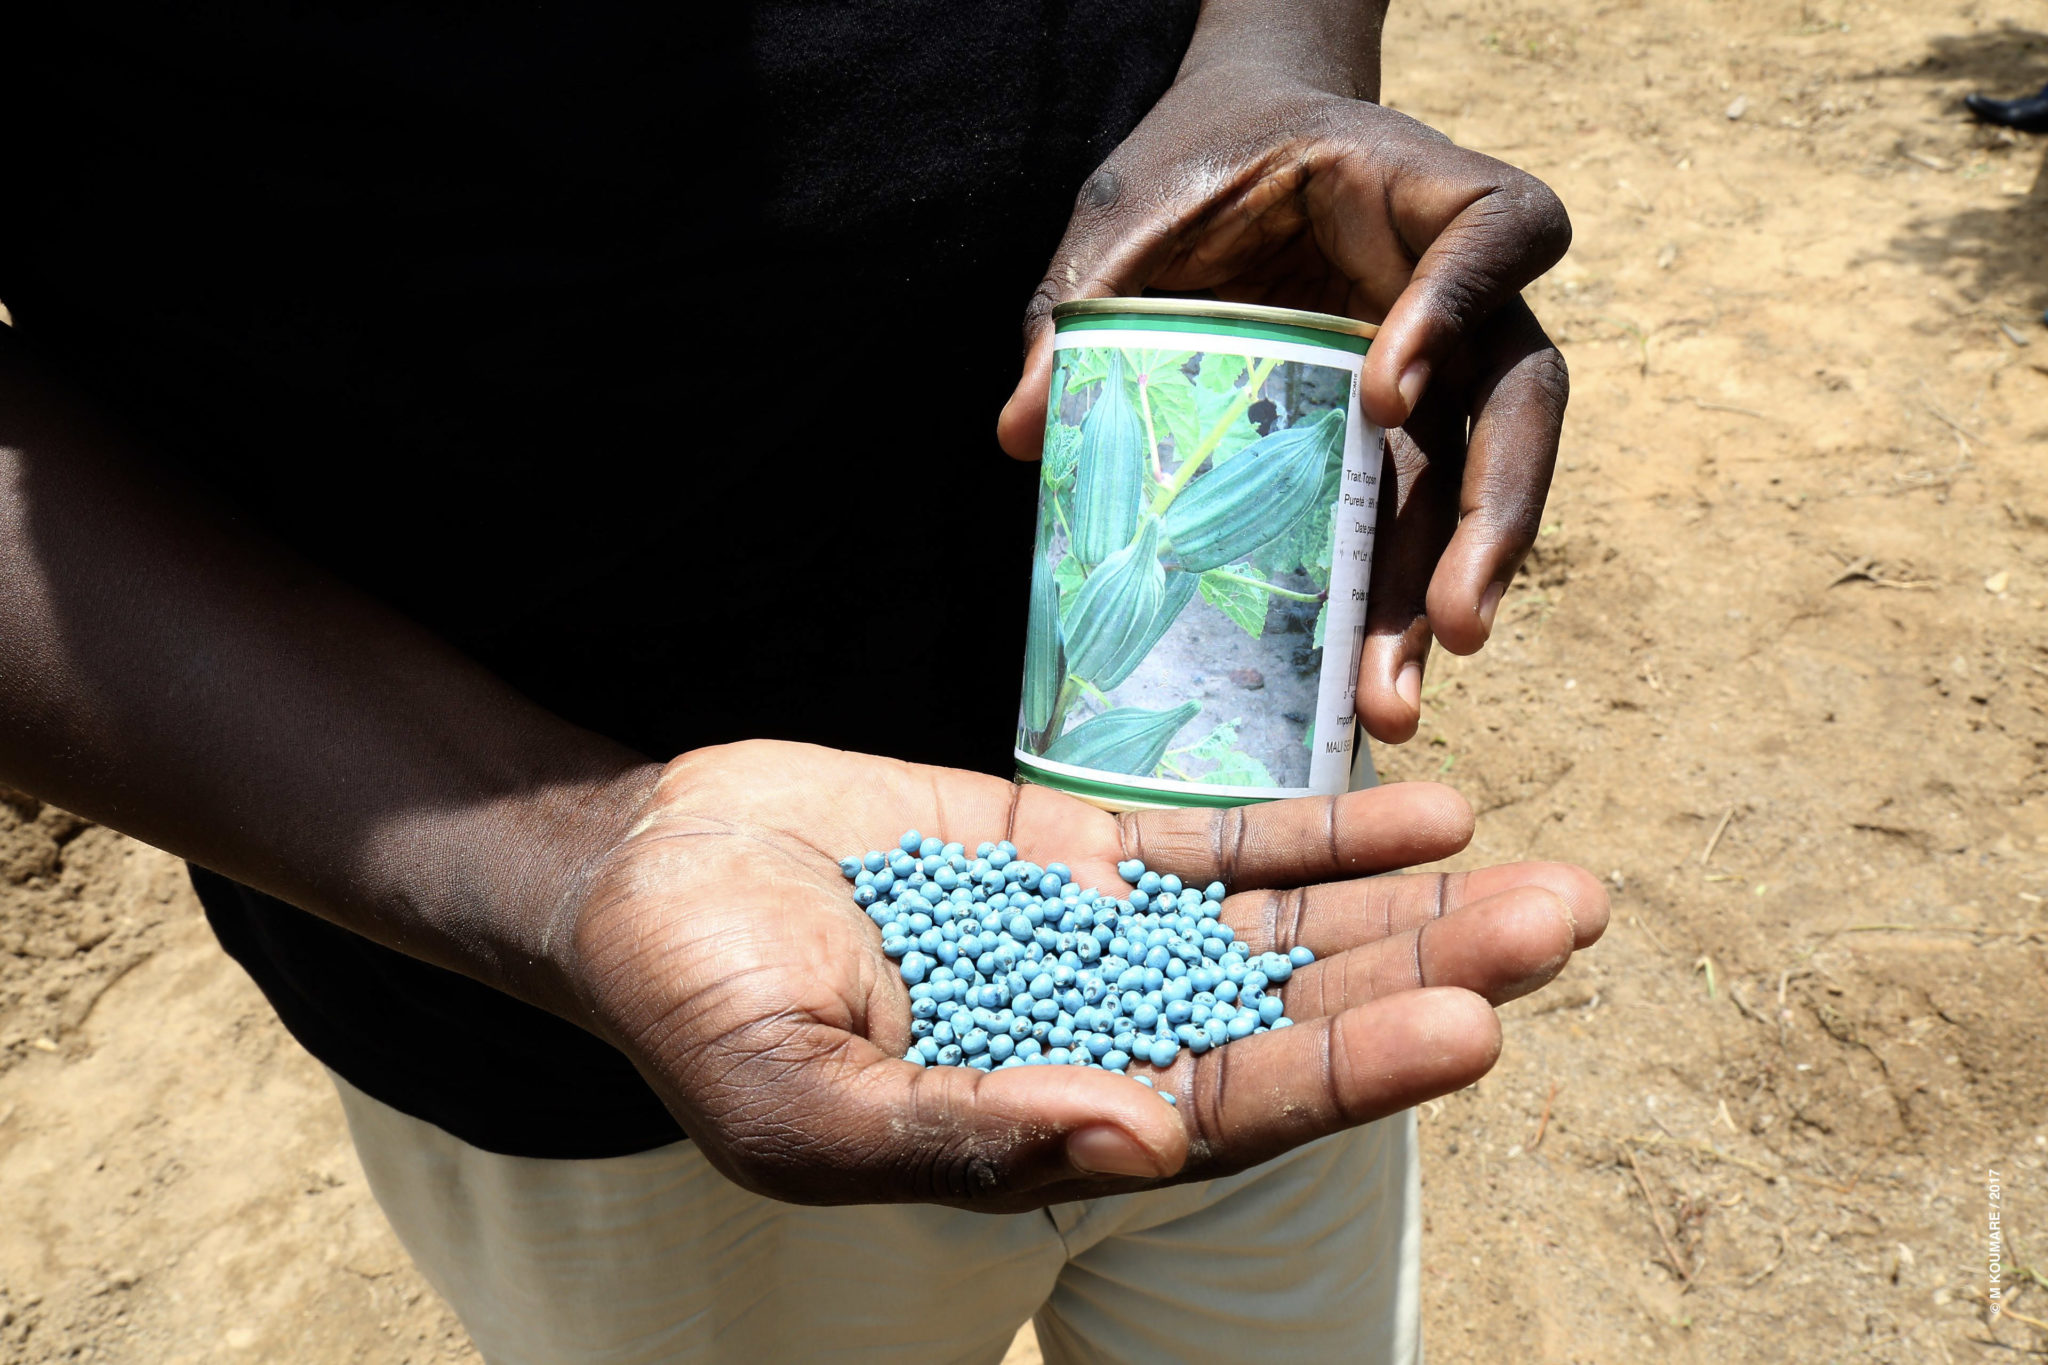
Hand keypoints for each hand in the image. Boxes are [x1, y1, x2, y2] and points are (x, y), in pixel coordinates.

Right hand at [564, 740, 1605, 1210]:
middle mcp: (1100, 1042)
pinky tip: (1424, 813)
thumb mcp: (794, 1101)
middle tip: (1565, 924)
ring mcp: (1098, 943)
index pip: (1230, 1113)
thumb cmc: (692, 1006)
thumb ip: (960, 1135)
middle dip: (1428, 976)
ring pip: (1279, 930)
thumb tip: (1134, 1139)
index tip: (1472, 1026)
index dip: (1348, 1073)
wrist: (641, 875)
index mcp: (1046, 1130)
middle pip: (1293, 1018)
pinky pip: (1214, 842)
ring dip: (1406, 907)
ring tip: (1538, 874)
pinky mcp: (1074, 852)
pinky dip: (1315, 832)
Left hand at [997, 65, 1571, 745]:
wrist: (1236, 141)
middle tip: (1452, 628)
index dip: (1457, 311)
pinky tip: (1351, 685)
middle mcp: (1466, 289)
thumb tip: (1020, 430)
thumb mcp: (1130, 215)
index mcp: (1422, 192)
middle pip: (1521, 402)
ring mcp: (1449, 369)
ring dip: (1443, 593)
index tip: (1382, 393)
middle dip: (1491, 521)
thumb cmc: (1199, 159)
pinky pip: (1413, 516)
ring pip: (1478, 484)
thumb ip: (1084, 302)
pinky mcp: (1409, 434)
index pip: (1497, 236)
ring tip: (1392, 699)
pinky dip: (1386, 600)